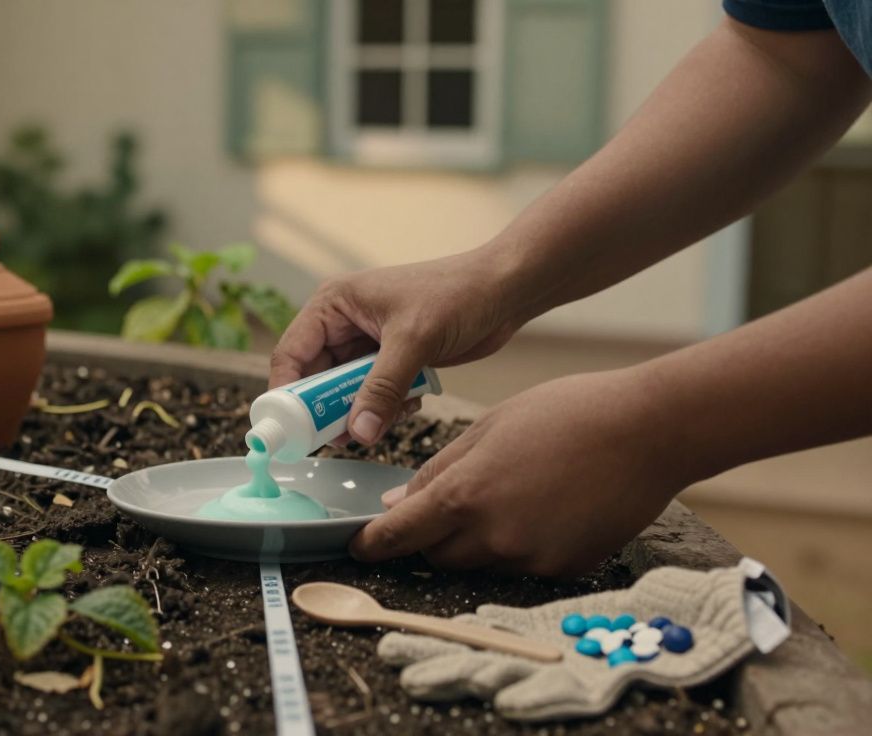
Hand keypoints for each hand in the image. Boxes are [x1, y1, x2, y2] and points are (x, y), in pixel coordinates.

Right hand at [269, 249, 523, 445]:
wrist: (505, 290)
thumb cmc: (458, 294)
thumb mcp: (413, 341)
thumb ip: (382, 389)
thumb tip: (357, 433)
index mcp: (334, 304)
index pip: (291, 354)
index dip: (287, 394)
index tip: (293, 430)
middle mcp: (342, 323)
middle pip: (315, 379)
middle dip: (329, 410)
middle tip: (344, 438)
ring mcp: (366, 344)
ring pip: (345, 393)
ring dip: (362, 412)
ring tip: (386, 418)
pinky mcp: (390, 360)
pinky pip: (373, 396)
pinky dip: (386, 408)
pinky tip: (411, 403)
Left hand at [350, 368, 698, 576]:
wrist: (648, 430)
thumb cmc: (567, 413)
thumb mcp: (489, 427)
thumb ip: (438, 471)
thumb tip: (395, 505)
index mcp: (467, 495)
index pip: (401, 534)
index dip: (373, 543)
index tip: (358, 546)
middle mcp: (495, 536)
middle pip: (438, 557)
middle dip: (430, 538)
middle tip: (446, 506)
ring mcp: (533, 557)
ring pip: (481, 564)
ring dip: (477, 542)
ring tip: (510, 494)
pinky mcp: (566, 568)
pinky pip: (523, 566)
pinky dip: (519, 545)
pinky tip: (544, 508)